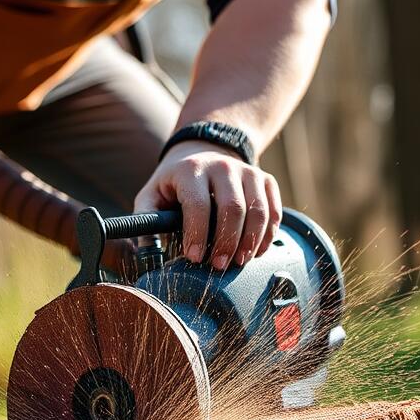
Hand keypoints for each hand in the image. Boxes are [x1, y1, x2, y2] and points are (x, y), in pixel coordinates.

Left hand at [134, 141, 281, 269]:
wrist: (203, 153)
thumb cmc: (175, 184)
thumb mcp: (153, 195)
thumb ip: (146, 220)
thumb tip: (146, 253)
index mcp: (191, 170)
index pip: (198, 205)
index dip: (198, 234)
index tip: (194, 258)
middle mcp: (222, 166)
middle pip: (233, 208)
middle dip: (227, 242)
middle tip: (219, 266)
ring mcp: (247, 171)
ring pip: (258, 210)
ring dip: (251, 241)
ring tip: (240, 262)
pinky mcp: (265, 179)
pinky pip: (273, 209)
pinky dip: (268, 234)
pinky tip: (256, 250)